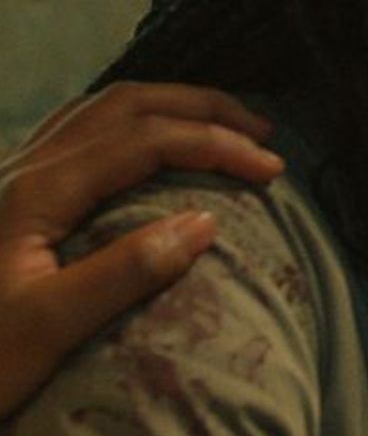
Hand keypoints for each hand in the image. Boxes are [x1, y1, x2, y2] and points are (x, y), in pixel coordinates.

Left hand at [0, 83, 283, 417]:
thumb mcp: (45, 330)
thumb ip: (123, 272)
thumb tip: (206, 221)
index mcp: (35, 190)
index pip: (145, 140)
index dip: (216, 144)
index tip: (272, 169)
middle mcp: (21, 166)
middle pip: (126, 105)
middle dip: (202, 109)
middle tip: (262, 133)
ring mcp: (10, 175)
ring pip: (101, 109)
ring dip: (169, 107)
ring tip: (220, 127)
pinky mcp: (7, 193)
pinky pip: (80, 129)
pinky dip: (132, 122)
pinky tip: (148, 145)